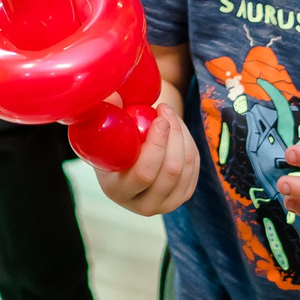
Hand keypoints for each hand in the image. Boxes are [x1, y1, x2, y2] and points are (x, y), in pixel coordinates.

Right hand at [96, 100, 198, 215]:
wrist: (125, 160)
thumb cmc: (110, 141)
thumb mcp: (103, 130)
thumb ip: (107, 111)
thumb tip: (113, 94)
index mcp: (118, 191)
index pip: (144, 173)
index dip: (157, 145)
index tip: (159, 119)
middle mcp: (143, 205)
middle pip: (171, 171)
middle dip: (174, 134)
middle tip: (165, 110)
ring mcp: (166, 204)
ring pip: (186, 166)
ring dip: (182, 134)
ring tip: (169, 113)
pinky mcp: (183, 196)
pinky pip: (195, 166)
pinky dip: (189, 142)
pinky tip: (177, 127)